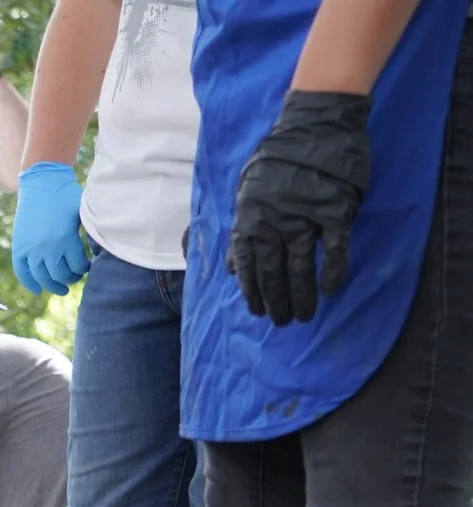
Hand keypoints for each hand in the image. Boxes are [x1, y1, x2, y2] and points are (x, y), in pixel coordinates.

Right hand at [12, 162, 90, 293]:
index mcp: (65, 239)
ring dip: (52, 285)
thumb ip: (90, 232)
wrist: (41, 182)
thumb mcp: (84, 212)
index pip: (77, 266)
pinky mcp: (20, 247)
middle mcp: (47, 248)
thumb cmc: (66, 196)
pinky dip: (29, 283)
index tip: (86, 267)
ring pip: (41, 277)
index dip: (83, 269)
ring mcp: (31, 249)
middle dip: (70, 278)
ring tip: (61, 288)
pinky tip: (38, 289)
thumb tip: (105, 248)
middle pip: (59, 275)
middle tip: (75, 277)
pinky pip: (22, 272)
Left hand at [231, 91, 371, 325]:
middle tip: (283, 322)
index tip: (258, 311)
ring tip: (304, 316)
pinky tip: (331, 290)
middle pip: (273, 273)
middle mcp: (274, 224)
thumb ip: (241, 229)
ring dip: (302, 296)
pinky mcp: (335, 211)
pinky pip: (334, 249)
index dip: (252, 292)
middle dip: (277, 302)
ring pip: (301, 268)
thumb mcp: (247, 190)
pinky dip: (333, 272)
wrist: (316, 123)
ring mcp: (305, 218)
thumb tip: (232, 266)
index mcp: (250, 219)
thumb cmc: (280, 157)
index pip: (247, 266)